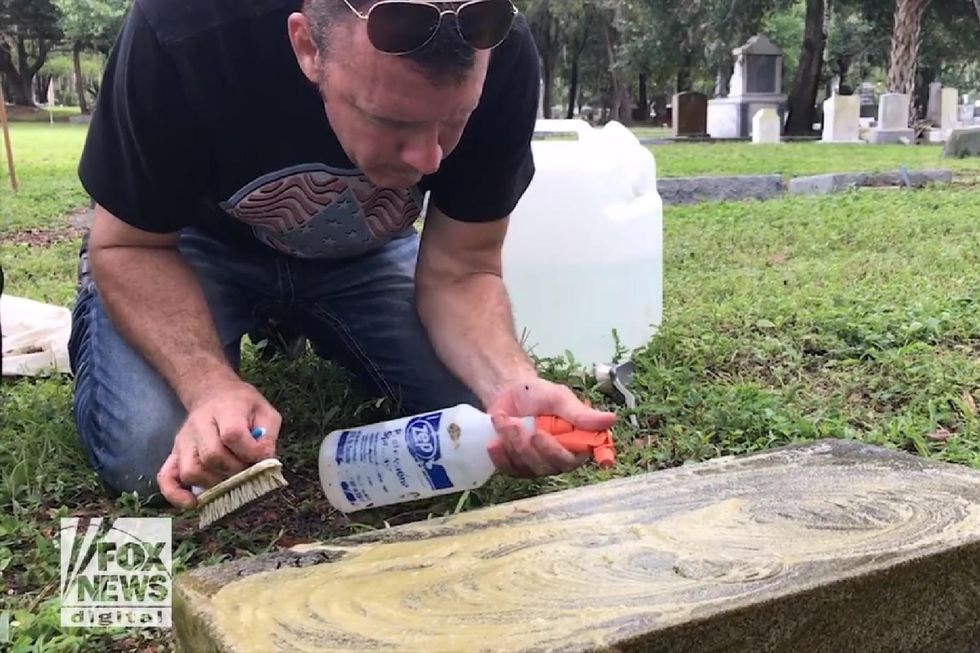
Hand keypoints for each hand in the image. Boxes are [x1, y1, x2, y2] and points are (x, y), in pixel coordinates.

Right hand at [156, 380, 281, 507]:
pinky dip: (176, 494)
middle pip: (212, 456)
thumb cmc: (243, 406)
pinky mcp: (174, 454)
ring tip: (230, 481)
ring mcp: (183, 441)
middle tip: (248, 472)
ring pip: (192, 471)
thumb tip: (264, 460)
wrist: (213, 393)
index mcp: (225, 410)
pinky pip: (166, 477)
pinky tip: (192, 503)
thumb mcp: (265, 411)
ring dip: (214, 483)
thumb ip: (268, 435)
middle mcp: (199, 425)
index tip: (262, 457)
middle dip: (235, 471)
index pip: (232, 434)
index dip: (250, 452)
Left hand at [485, 378, 617, 477]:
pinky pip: (511, 469)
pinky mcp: (518, 467)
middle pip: (553, 464)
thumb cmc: (537, 394)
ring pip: (529, 465)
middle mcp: (562, 457)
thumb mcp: (559, 398)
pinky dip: (501, 456)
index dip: (601, 458)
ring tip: (503, 419)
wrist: (507, 393)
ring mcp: (539, 465)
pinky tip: (494, 443)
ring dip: (513, 442)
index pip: (591, 453)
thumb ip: (580, 414)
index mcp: (578, 440)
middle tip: (519, 424)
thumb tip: (612, 419)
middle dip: (533, 445)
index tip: (605, 462)